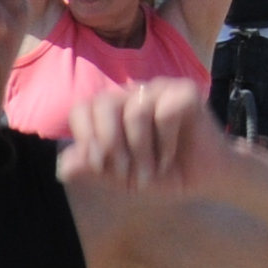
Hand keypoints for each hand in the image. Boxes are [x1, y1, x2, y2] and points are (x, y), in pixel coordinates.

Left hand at [60, 71, 218, 193]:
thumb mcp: (119, 178)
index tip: (99, 165)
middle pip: (103, 104)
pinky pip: (166, 112)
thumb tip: (63, 164)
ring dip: (140, 150)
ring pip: (135, 111)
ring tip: (150, 171)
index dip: (85, 137)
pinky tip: (168, 157)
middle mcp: (131, 94)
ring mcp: (159, 89)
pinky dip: (165, 142)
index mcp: (110, 110)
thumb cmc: (159, 174)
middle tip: (124, 172)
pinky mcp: (186, 92)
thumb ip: (92, 169)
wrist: (203, 178)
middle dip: (110, 144)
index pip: (82, 109)